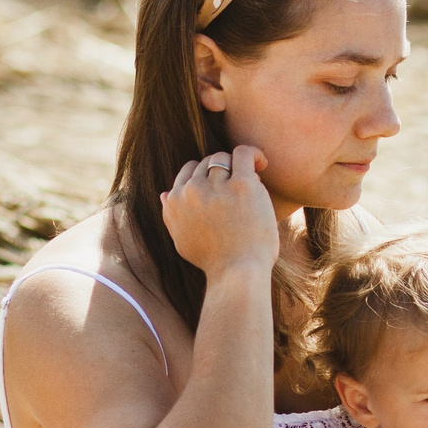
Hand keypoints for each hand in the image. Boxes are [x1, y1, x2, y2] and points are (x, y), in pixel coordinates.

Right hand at [160, 145, 278, 278]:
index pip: (188, 172)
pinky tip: (262, 164)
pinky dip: (254, 154)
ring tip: (250, 185)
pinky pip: (244, 153)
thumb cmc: (215, 262)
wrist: (237, 273)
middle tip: (238, 191)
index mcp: (175, 201)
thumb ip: (171, 216)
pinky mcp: (242, 184)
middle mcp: (191, 190)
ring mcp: (216, 185)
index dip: (206, 178)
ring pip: (223, 158)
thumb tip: (165, 194)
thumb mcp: (182, 242)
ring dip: (236, 167)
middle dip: (222, 173)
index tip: (222, 190)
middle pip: (205, 163)